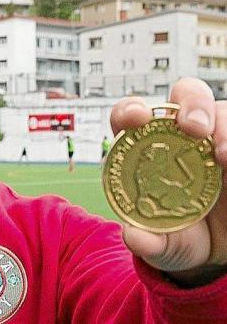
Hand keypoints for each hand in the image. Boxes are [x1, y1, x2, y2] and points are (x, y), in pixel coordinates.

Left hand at [110, 77, 226, 285]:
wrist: (217, 252)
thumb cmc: (179, 237)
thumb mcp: (162, 247)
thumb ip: (147, 243)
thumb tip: (133, 237)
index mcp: (146, 149)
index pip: (131, 115)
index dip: (131, 109)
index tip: (137, 118)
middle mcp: (183, 135)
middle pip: (186, 95)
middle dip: (190, 103)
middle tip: (194, 128)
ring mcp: (216, 139)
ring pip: (222, 110)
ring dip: (223, 124)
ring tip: (223, 155)